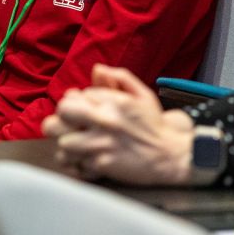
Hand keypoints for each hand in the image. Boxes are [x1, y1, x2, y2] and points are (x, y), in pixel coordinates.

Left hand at [42, 64, 193, 185]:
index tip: (81, 111)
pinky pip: (75, 164)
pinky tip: (85, 160)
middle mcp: (105, 120)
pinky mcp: (103, 165)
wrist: (172, 155)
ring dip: (67, 144)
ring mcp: (102, 144)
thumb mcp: (142, 94)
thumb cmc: (154, 124)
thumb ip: (120, 77)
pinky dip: (77, 163)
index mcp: (112, 101)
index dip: (73, 104)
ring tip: (76, 145)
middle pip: (61, 115)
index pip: (72, 97)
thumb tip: (97, 69)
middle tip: (71, 127)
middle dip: (62, 120)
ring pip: (62, 142)